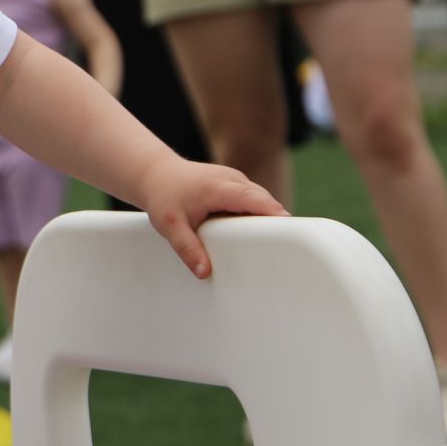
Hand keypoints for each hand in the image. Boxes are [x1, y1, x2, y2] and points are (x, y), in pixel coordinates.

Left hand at [137, 157, 289, 278]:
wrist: (155, 172)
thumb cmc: (163, 195)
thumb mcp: (170, 225)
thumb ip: (187, 248)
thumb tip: (204, 272)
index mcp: (220, 187)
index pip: (255, 199)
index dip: (274, 214)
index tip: (292, 230)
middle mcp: (232, 179)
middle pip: (264, 200)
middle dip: (276, 220)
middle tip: (290, 247)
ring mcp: (235, 178)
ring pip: (261, 198)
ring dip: (268, 216)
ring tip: (278, 244)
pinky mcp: (235, 183)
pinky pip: (254, 197)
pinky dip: (259, 212)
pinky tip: (260, 233)